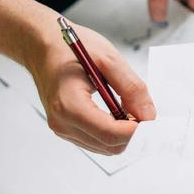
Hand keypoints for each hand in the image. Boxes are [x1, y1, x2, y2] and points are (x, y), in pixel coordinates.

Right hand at [26, 23, 155, 153]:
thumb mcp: (108, 59)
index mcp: (69, 105)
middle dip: (132, 132)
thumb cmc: (70, 48)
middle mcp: (62, 123)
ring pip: (104, 147)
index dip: (136, 130)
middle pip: (109, 145)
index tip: (151, 118)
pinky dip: (112, 132)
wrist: (42, 47)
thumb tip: (149, 115)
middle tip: (144, 111)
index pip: (110, 134)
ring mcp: (62, 128)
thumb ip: (131, 88)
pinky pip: (96, 141)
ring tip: (129, 107)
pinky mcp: (66, 128)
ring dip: (123, 133)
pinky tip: (118, 112)